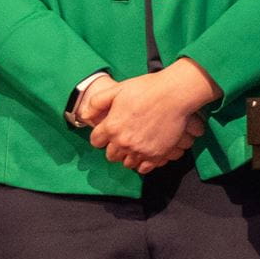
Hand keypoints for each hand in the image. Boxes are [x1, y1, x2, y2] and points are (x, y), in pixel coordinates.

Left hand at [88, 60, 214, 174]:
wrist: (174, 95)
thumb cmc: (145, 89)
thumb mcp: (116, 90)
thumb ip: (97, 103)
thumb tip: (85, 115)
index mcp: (111, 127)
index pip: (96, 142)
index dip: (100, 136)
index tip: (107, 133)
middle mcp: (123, 142)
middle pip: (111, 155)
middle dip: (113, 148)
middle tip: (122, 139)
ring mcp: (140, 150)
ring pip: (127, 163)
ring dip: (128, 156)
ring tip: (134, 146)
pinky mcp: (156, 155)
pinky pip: (144, 168)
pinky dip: (142, 164)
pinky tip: (144, 154)